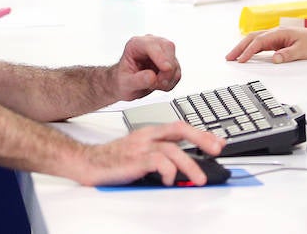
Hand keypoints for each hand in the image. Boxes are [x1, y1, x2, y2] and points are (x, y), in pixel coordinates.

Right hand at [74, 121, 223, 186]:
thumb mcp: (141, 152)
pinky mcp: (134, 160)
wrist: (88, 162)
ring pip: (172, 149)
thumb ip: (160, 153)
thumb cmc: (114, 159)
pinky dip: (168, 171)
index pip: (180, 126)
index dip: (201, 133)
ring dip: (189, 165)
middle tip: (218, 150)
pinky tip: (170, 180)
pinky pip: (157, 161)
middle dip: (202, 139)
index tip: (218, 142)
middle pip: (179, 130)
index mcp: (150, 132)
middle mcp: (147, 136)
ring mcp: (140, 147)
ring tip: (198, 178)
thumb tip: (185, 165)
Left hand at [108, 35, 181, 101]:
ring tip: (153, 85)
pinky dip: (170, 82)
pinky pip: (177, 72)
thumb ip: (137, 80)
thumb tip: (152, 77)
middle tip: (156, 84)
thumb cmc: (122, 80)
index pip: (152, 45)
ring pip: (175, 62)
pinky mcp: (170, 62)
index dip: (161, 56)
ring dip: (167, 79)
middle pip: (168, 48)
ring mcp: (162, 52)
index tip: (166, 68)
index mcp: (136, 44)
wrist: (126, 85)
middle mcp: (151, 44)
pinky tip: (158, 85)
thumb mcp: (125, 83)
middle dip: (166, 70)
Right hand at [225, 25, 306, 63]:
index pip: (259, 42)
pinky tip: (245, 54)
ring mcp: (274, 36)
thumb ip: (287, 54)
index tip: (241, 60)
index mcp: (279, 33)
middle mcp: (274, 33)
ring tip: (233, 56)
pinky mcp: (275, 41)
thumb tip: (274, 59)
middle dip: (239, 47)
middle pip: (251, 38)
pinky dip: (250, 48)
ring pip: (253, 40)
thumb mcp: (301, 50)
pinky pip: (259, 43)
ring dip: (242, 47)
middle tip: (229, 57)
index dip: (248, 51)